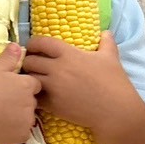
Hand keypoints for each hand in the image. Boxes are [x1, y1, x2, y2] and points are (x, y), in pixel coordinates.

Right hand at [0, 42, 40, 143]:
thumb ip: (8, 57)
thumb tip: (17, 45)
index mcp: (27, 85)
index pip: (33, 84)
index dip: (22, 86)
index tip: (10, 88)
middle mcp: (31, 103)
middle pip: (31, 101)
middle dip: (20, 101)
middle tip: (1, 102)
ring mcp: (27, 121)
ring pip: (26, 118)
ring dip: (17, 116)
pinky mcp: (20, 136)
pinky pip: (21, 132)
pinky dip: (13, 130)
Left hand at [22, 32, 142, 130]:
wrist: (117, 111)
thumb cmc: (114, 82)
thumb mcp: (111, 58)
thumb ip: (106, 43)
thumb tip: (106, 32)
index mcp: (69, 54)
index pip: (40, 42)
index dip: (34, 44)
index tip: (34, 47)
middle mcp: (57, 69)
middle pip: (29, 60)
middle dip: (29, 61)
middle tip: (32, 64)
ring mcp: (53, 87)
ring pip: (28, 78)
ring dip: (29, 77)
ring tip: (33, 79)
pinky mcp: (52, 104)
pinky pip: (33, 96)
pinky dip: (33, 94)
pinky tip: (38, 94)